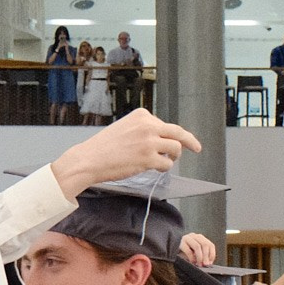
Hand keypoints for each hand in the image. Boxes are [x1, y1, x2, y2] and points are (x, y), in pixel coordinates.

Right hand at [48, 107, 200, 199]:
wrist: (87, 160)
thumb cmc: (101, 148)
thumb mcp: (124, 128)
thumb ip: (142, 130)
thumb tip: (161, 139)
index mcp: (141, 116)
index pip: (164, 124)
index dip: (169, 135)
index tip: (177, 139)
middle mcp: (148, 126)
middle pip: (178, 132)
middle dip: (190, 141)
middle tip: (196, 148)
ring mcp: (149, 142)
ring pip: (175, 148)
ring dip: (172, 157)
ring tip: (164, 162)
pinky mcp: (148, 158)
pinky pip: (166, 164)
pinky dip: (163, 167)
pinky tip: (154, 168)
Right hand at [179, 232, 217, 267]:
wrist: (169, 248)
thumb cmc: (182, 252)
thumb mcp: (194, 252)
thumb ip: (201, 255)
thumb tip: (208, 262)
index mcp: (199, 237)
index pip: (210, 244)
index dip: (212, 254)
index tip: (210, 263)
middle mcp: (194, 236)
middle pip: (205, 244)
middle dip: (206, 256)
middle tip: (205, 264)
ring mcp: (186, 238)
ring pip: (198, 246)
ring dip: (200, 257)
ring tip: (199, 264)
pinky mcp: (180, 243)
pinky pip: (188, 250)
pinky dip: (192, 257)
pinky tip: (192, 262)